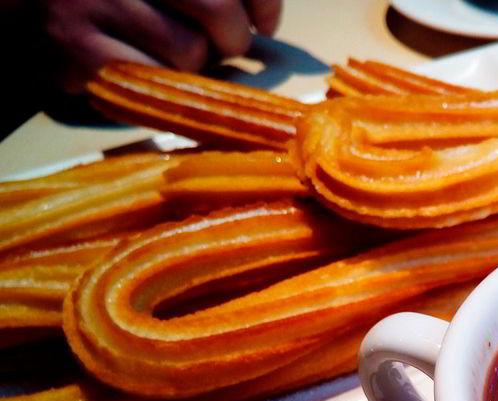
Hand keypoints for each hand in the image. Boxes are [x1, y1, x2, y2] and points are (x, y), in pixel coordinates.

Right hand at [36, 0, 282, 91]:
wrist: (27, 4)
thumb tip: (265, 24)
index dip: (261, 2)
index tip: (263, 23)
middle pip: (217, 11)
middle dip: (231, 39)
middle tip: (218, 46)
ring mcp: (93, 2)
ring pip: (189, 54)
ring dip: (191, 67)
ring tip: (166, 55)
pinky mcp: (76, 47)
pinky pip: (151, 85)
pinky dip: (159, 89)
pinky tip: (139, 72)